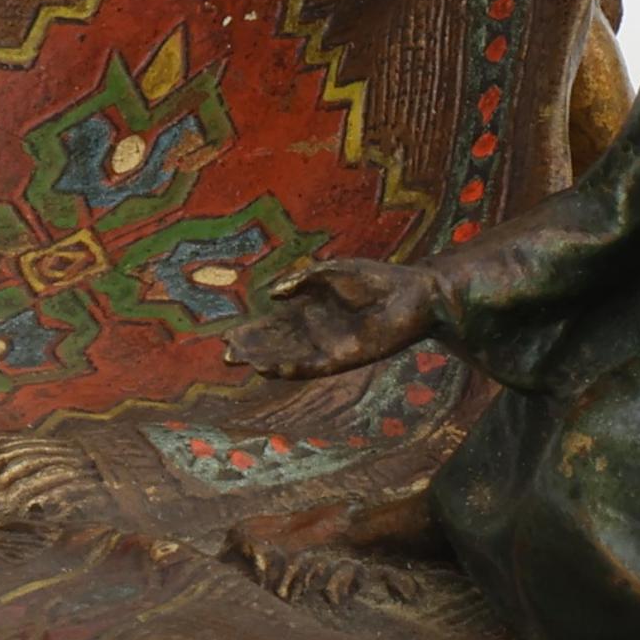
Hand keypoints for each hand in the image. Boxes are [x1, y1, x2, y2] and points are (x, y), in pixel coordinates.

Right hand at [224, 257, 442, 376]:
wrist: (413, 294)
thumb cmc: (377, 278)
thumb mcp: (333, 271)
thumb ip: (302, 279)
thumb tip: (272, 294)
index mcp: (311, 309)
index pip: (274, 324)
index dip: (252, 331)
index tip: (227, 336)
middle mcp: (317, 331)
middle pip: (276, 344)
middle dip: (252, 348)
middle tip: (226, 353)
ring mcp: (329, 346)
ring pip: (288, 357)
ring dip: (265, 360)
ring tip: (241, 361)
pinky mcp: (345, 358)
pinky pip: (312, 367)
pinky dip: (292, 368)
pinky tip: (271, 368)